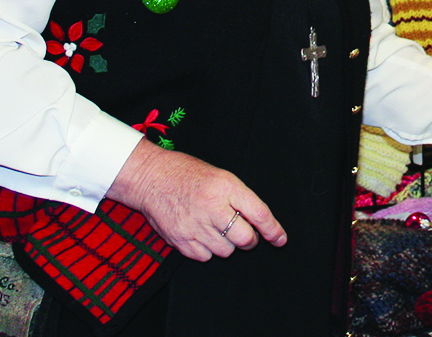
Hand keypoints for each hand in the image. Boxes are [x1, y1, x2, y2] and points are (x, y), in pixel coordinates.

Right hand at [105, 139, 285, 260]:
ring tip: (216, 228)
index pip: (259, 214)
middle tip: (244, 232)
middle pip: (245, 239)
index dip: (273, 230)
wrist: (152, 178)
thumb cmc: (188, 174)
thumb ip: (240, 198)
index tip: (280, 239)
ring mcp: (196, 226)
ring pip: (226, 251)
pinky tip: (202, 234)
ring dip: (227, 244)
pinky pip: (206, 257)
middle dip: (249, 239)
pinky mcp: (181, 240)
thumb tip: (259, 222)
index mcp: (226, 188)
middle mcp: (213, 208)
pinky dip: (208, 250)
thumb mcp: (221, 176)